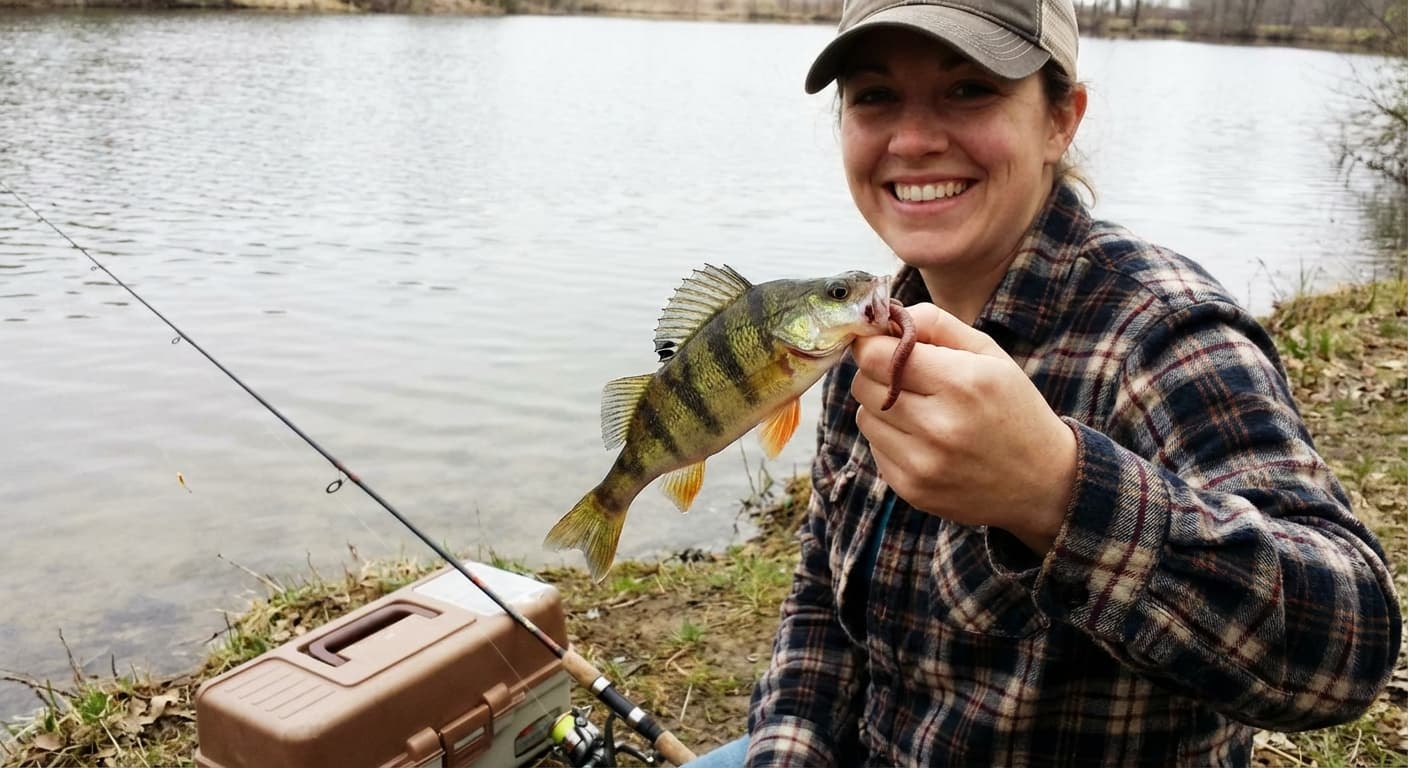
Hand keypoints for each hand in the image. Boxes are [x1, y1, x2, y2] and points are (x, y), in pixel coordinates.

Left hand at [850, 303, 1077, 554]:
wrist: (1043, 481)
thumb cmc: (1013, 407)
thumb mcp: (989, 353)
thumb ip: (936, 323)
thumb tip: (887, 315)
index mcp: (961, 382)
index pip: (875, 355)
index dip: (870, 343)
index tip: (879, 341)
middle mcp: (939, 426)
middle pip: (864, 384)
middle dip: (877, 372)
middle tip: (906, 376)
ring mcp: (923, 464)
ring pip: (864, 416)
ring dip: (882, 407)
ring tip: (921, 410)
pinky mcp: (912, 489)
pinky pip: (875, 449)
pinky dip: (890, 438)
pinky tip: (924, 440)